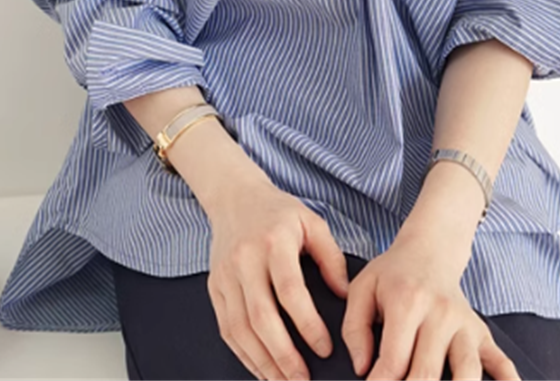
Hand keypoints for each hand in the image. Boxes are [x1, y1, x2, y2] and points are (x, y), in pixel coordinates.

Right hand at [205, 175, 350, 380]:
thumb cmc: (279, 212)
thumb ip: (331, 258)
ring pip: (240, 329)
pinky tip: (261, 369)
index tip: (324, 349)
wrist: (235, 197)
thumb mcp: (312, 222)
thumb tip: (344, 296)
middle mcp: (245, 259)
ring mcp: (226, 275)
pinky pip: (227, 328)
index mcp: (274, 242)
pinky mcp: (215, 287)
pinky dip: (244, 354)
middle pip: (261, 317)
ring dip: (262, 362)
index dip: (307, 325)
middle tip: (303, 379)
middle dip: (283, 355)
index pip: (289, 291)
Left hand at [341, 231, 520, 380]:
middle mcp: (440, 313)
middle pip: (427, 373)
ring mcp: (465, 324)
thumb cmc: (393, 275)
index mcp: (408, 302)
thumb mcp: (363, 289)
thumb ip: (354, 328)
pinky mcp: (480, 332)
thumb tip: (362, 367)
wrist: (430, 251)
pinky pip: (501, 361)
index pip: (393, 359)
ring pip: (467, 371)